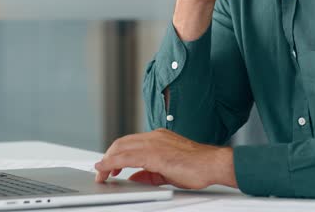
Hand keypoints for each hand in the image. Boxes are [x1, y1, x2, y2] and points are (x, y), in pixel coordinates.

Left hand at [94, 129, 236, 189]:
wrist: (213, 164)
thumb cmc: (197, 166)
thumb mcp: (167, 171)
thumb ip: (149, 173)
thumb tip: (135, 178)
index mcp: (159, 138)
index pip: (130, 142)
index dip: (115, 153)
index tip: (108, 164)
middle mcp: (155, 137)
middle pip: (121, 143)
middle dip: (108, 157)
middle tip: (101, 171)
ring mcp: (154, 143)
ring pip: (121, 148)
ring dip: (107, 161)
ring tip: (101, 173)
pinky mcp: (155, 154)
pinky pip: (127, 157)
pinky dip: (113, 163)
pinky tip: (107, 169)